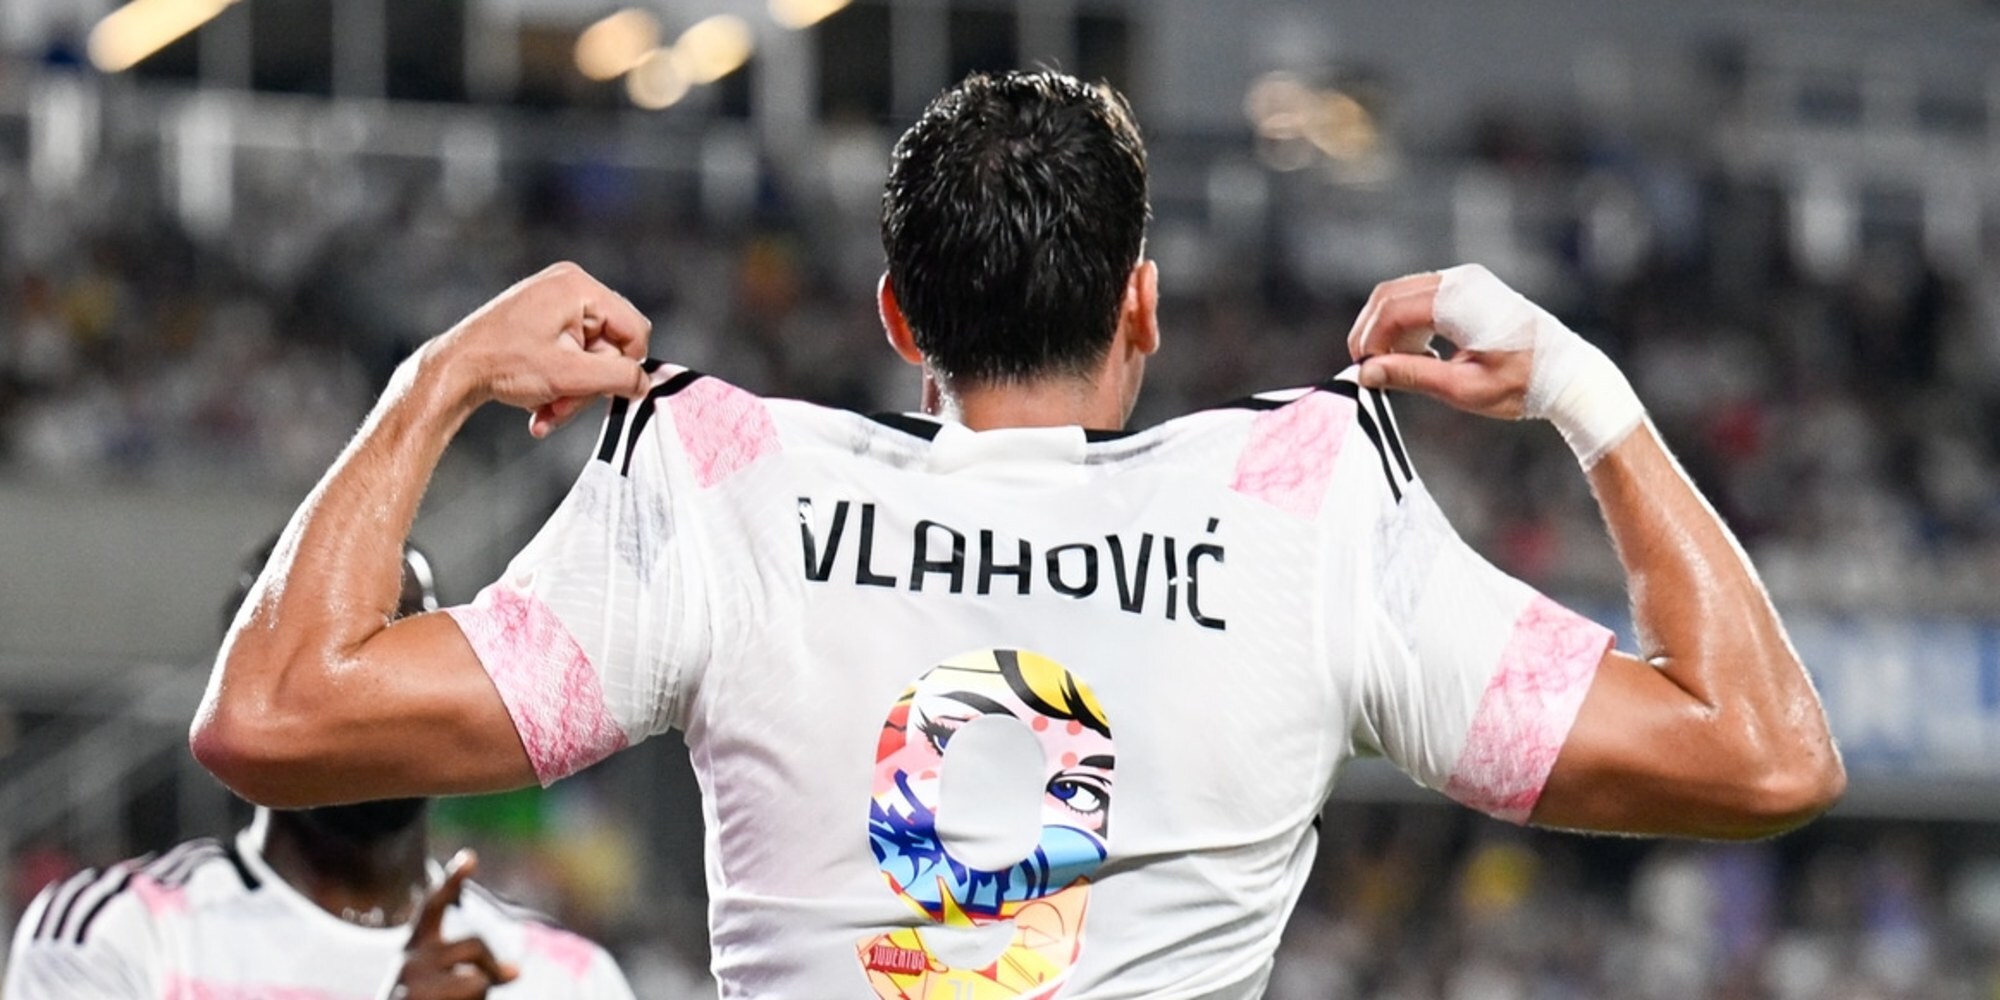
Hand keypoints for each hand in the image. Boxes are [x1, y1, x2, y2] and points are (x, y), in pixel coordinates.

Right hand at [387, 850, 517, 999]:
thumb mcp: (447, 983)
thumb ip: (478, 968)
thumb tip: (514, 970)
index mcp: (415, 946)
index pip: (434, 905)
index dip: (452, 881)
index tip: (470, 856)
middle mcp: (409, 957)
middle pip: (475, 943)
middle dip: (494, 965)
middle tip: (499, 980)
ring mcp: (411, 979)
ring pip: (477, 975)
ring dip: (482, 992)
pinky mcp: (417, 996)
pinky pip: (472, 986)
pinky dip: (476, 999)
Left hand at [432, 262, 653, 437]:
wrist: (453, 370)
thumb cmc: (503, 364)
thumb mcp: (571, 376)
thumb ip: (619, 378)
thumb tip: (644, 383)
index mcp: (579, 287)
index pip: (634, 330)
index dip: (625, 368)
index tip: (604, 392)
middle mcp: (568, 286)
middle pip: (610, 346)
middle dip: (589, 384)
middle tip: (563, 405)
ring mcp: (552, 301)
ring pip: (589, 357)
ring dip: (572, 391)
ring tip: (547, 409)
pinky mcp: (541, 319)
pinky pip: (569, 354)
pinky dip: (559, 381)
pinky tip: (540, 402)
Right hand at [1344, 268, 1531, 418]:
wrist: (1569, 374)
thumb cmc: (1524, 384)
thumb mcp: (1464, 388)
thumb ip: (1412, 376)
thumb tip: (1366, 373)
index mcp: (1460, 301)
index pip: (1391, 311)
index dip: (1369, 341)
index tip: (1366, 373)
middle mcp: (1461, 281)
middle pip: (1389, 295)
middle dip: (1371, 331)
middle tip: (1368, 369)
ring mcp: (1466, 281)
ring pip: (1401, 294)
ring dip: (1387, 327)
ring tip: (1395, 365)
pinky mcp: (1469, 289)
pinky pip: (1421, 297)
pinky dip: (1407, 323)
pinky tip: (1419, 353)